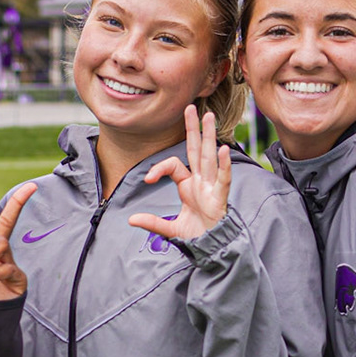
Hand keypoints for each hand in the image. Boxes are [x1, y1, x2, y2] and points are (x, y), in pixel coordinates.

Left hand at [129, 105, 230, 242]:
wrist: (212, 248)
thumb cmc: (196, 235)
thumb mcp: (170, 229)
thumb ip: (153, 223)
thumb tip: (131, 219)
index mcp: (189, 185)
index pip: (174, 165)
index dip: (159, 168)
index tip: (147, 180)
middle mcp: (201, 181)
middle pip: (197, 150)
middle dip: (193, 129)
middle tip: (190, 107)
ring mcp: (212, 187)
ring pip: (210, 157)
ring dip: (209, 137)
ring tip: (209, 117)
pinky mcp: (220, 198)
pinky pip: (223, 179)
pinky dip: (224, 165)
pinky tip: (223, 149)